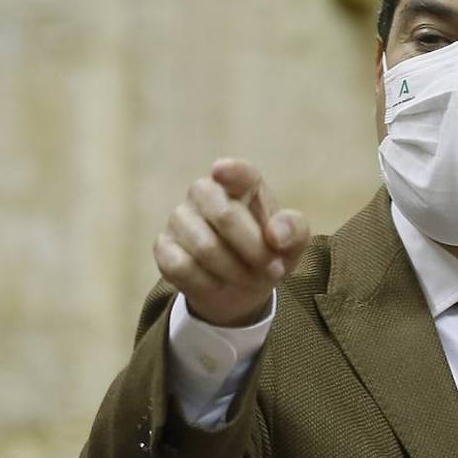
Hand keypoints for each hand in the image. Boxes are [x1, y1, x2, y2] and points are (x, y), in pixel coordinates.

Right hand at [153, 158, 308, 326]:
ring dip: (236, 272)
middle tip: (275, 270)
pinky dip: (208, 283)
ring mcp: (180, 218)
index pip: (237, 172)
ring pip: (205, 247)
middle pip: (224, 215)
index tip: (221, 170)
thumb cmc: (267, 253)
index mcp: (240, 183)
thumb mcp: (291, 245)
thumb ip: (294, 231)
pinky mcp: (163, 247)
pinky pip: (183, 267)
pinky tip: (219, 284)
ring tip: (252, 280)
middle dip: (255, 250)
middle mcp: (204, 192)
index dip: (231, 170)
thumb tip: (276, 235)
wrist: (239, 288)